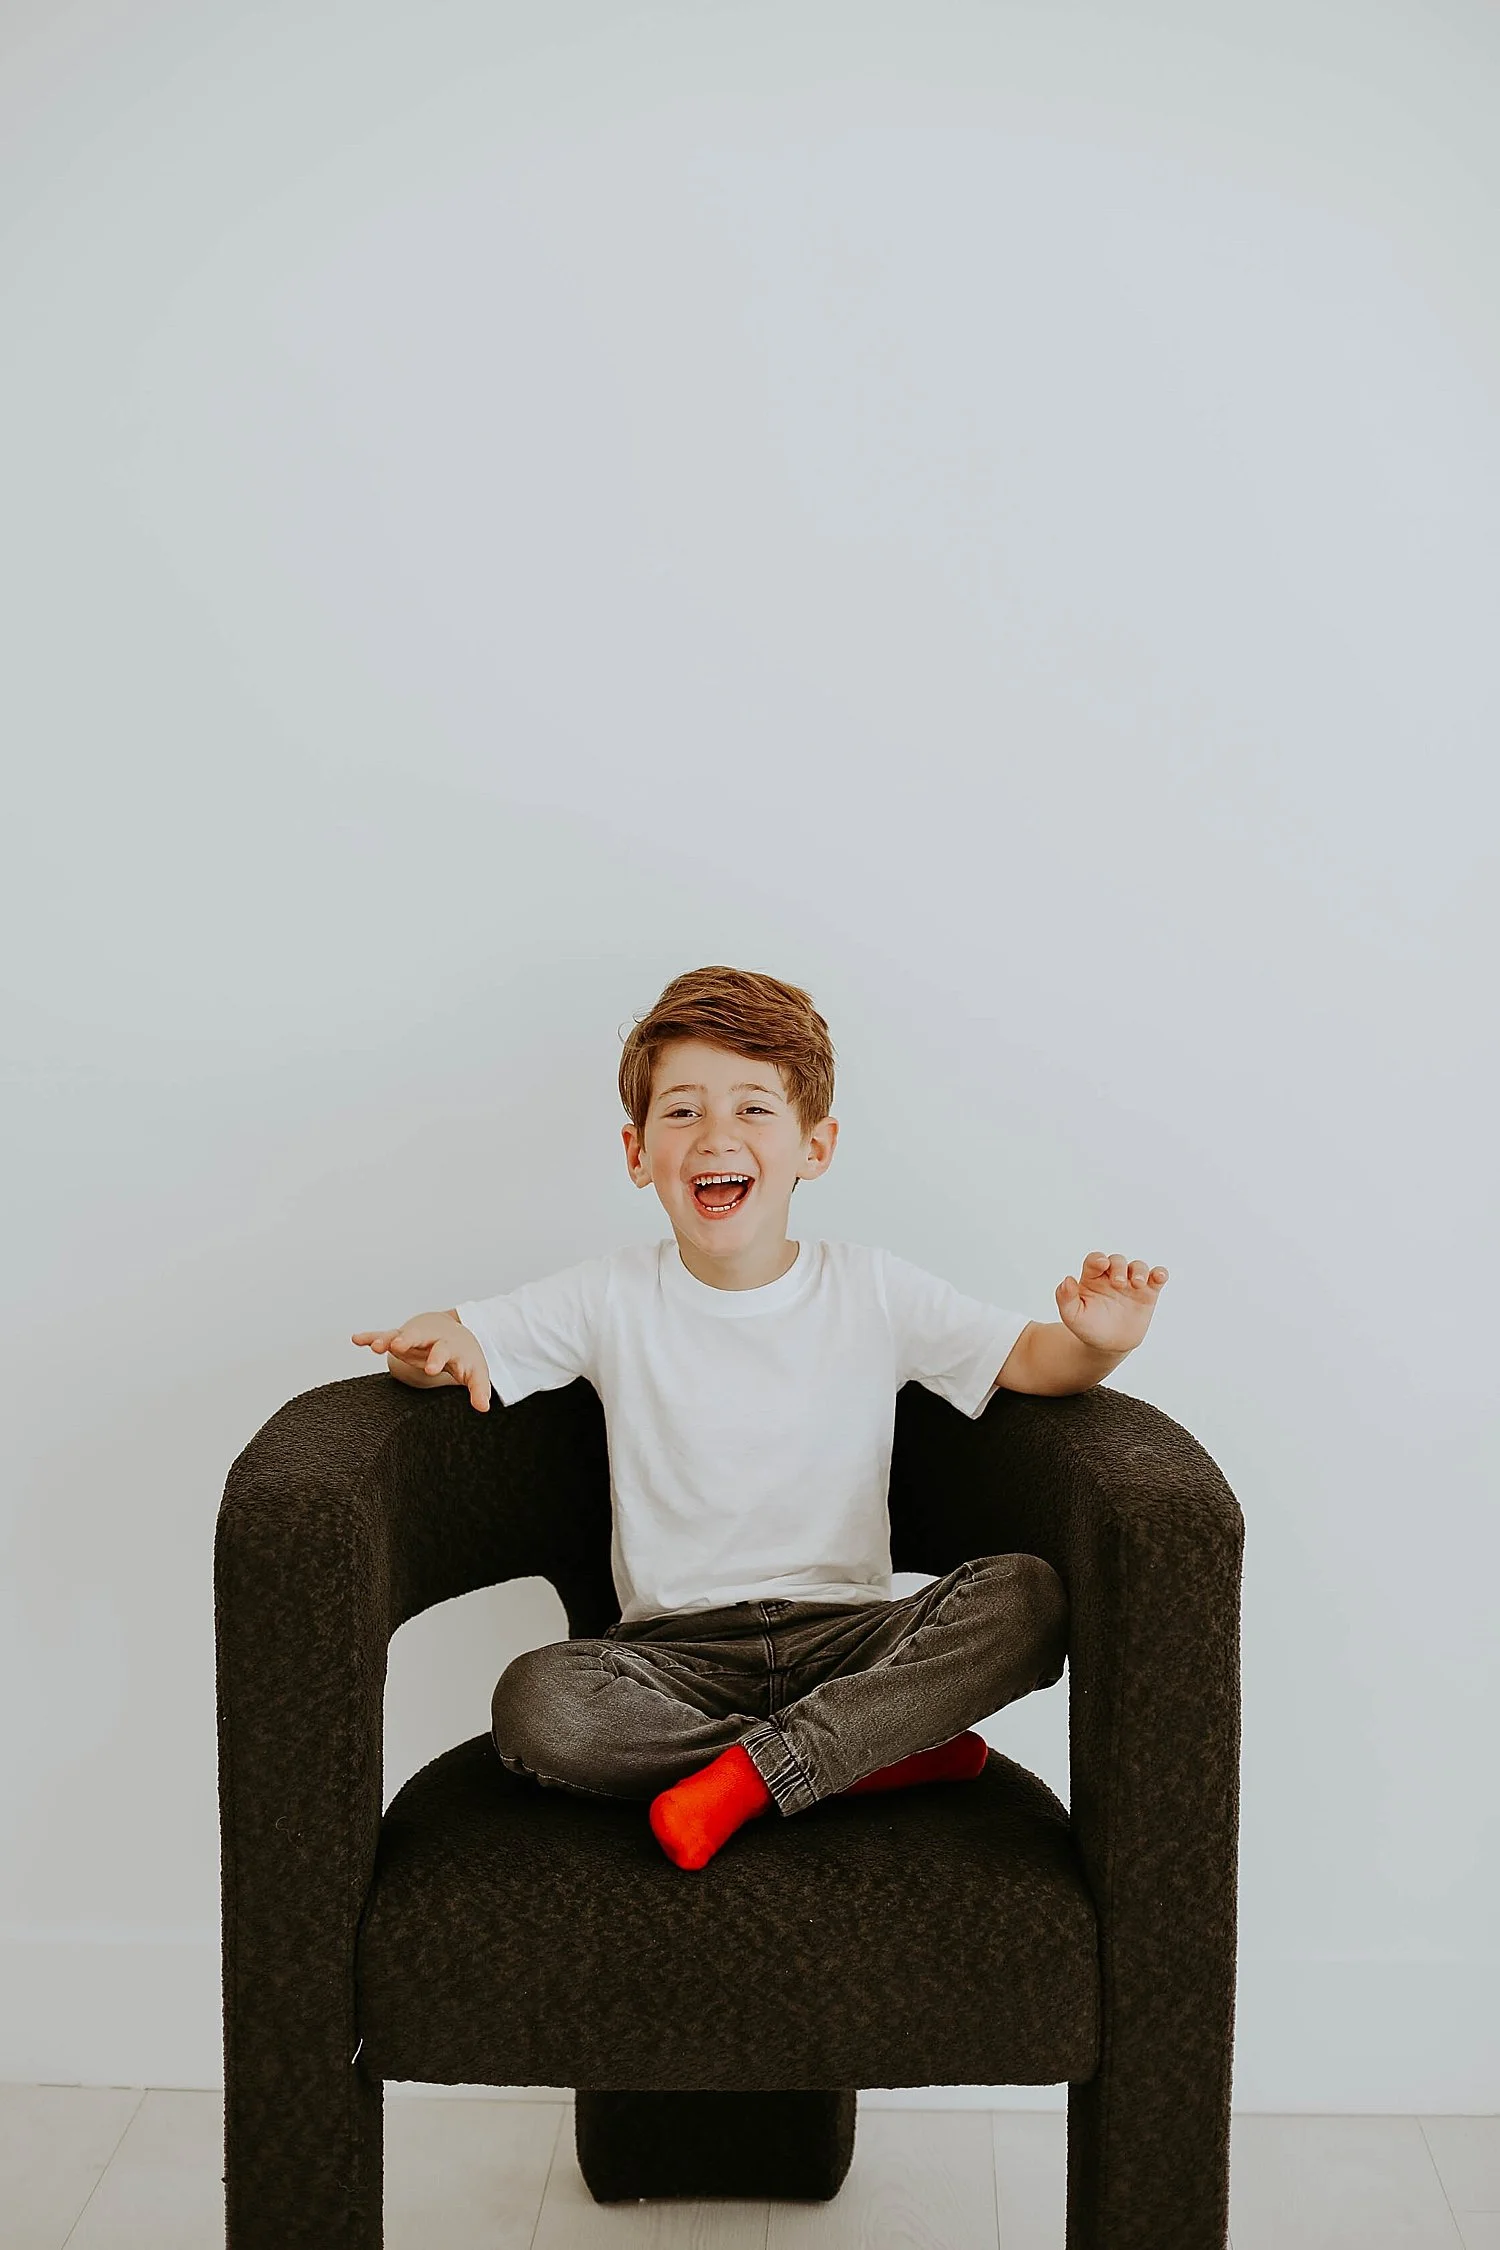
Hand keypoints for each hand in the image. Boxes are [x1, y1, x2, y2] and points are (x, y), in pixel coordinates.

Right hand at [350, 1313, 491, 1410]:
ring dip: (385, 1339)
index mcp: (448, 1345)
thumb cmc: (464, 1356)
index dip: (437, 1359)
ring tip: (374, 1346)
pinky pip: (382, 1336)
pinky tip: (357, 1339)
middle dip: (407, 1339)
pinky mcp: (399, 1340)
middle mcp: (428, 1338)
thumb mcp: (475, 1371)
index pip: (443, 1351)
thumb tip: (484, 1407)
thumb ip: (478, 1388)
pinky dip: (370, 1337)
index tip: (432, 1368)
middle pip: (417, 1336)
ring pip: (396, 1335)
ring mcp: (412, 1338)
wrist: (455, 1333)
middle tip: (397, 1345)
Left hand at [1055, 1252, 1167, 1356]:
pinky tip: (1159, 1276)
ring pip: (1138, 1266)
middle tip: (1118, 1284)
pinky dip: (1160, 1273)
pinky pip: (1156, 1277)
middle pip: (1117, 1260)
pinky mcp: (1147, 1293)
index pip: (1095, 1260)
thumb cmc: (1088, 1326)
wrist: (1107, 1345)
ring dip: (1139, 1270)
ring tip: (1137, 1283)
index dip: (1098, 1259)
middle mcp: (1112, 1276)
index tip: (1101, 1264)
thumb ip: (1065, 1298)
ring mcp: (1131, 1284)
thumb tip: (1067, 1280)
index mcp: (1092, 1278)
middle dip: (1119, 1267)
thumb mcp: (1072, 1315)